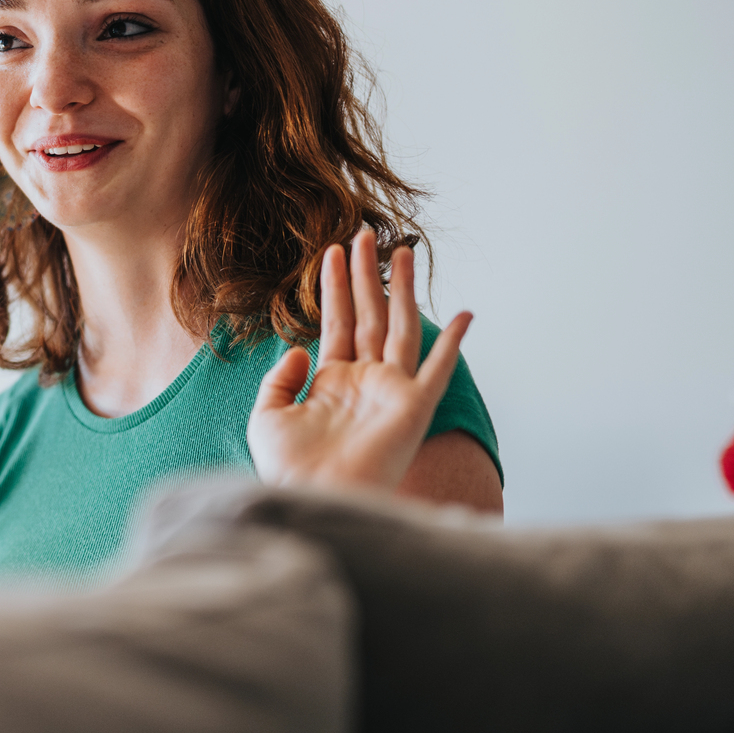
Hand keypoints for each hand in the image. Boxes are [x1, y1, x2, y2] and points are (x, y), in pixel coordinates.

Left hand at [246, 227, 470, 494]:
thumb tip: (301, 347)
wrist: (310, 498)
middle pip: (369, 317)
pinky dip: (454, 342)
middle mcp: (364, 383)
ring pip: (400, 328)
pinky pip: (438, 368)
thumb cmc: (287, 468)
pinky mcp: (413, 407)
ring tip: (398, 250)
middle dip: (366, 277)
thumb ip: (280, 378)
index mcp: (331, 384)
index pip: (337, 324)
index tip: (331, 251)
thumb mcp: (268, 416)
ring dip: (400, 290)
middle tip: (363, 235)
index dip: (334, 288)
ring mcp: (390, 392)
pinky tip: (465, 313)